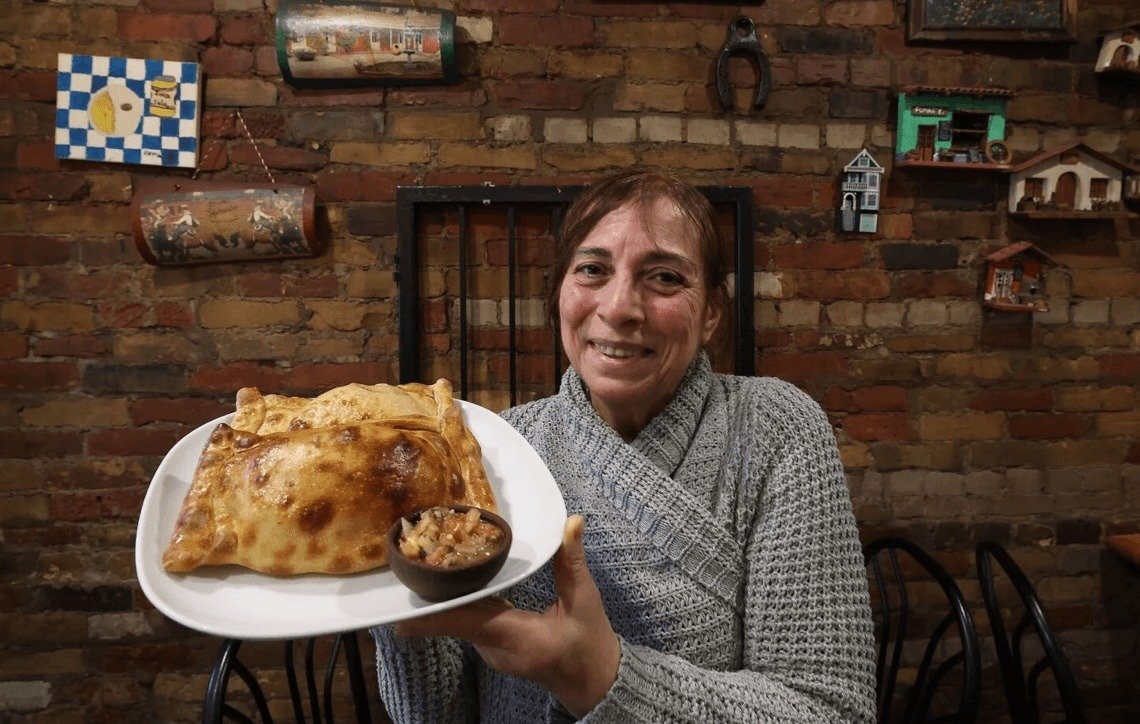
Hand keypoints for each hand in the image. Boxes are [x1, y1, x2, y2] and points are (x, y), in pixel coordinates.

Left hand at [396, 514, 619, 716]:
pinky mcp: (494, 646)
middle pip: (455, 617)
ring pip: (460, 619)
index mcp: (517, 637)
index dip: (432, 617)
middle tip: (415, 557)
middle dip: (434, 591)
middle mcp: (496, 648)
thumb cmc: (590, 647)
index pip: (466, 623)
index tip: (400, 610)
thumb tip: (571, 521)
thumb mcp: (585, 602)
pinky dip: (462, 601)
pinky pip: (470, 621)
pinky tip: (456, 578)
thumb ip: (572, 561)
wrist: (594, 685)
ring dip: (446, 594)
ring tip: (430, 560)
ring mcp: (492, 650)